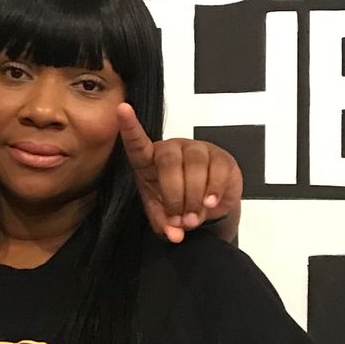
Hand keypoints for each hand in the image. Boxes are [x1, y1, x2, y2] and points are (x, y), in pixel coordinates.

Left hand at [117, 107, 244, 243]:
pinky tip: (210, 203)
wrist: (207, 207)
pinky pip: (218, 171)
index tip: (122, 109)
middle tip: (179, 219)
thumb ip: (164, 225)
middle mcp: (172, 149)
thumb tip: (175, 235)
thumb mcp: (163, 217)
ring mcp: (198, 149)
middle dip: (174, 194)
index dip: (130, 127)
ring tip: (193, 218)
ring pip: (195, 165)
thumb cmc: (176, 204)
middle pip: (169, 160)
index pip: (137, 142)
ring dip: (194, 196)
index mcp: (149, 160)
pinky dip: (214, 191)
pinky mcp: (222, 157)